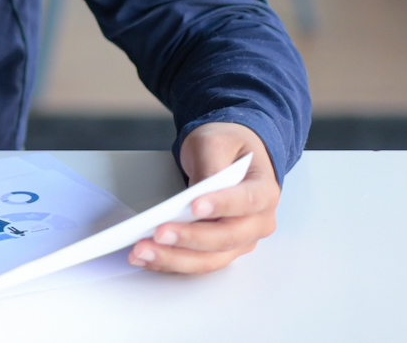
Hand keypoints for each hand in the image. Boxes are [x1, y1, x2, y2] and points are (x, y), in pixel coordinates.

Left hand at [127, 122, 279, 273]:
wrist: (229, 158)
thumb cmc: (227, 149)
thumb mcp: (215, 143)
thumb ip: (210, 165)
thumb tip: (197, 191)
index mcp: (264, 191)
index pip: (247, 201)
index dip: (221, 205)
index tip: (194, 206)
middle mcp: (257, 222)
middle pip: (226, 238)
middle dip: (190, 239)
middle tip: (158, 233)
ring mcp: (240, 240)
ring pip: (210, 259)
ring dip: (174, 259)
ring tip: (143, 250)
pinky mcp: (220, 251)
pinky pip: (196, 263)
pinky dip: (170, 262)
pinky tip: (146, 256)